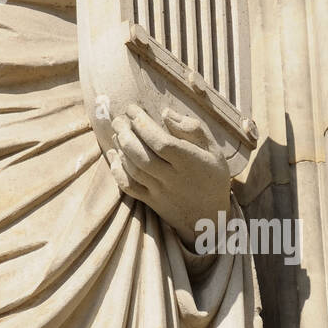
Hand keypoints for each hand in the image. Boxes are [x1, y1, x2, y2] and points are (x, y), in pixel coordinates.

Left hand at [105, 103, 230, 247]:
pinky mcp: (151, 202)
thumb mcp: (214, 150)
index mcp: (190, 163)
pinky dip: (118, 171)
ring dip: (121, 149)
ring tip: (117, 133)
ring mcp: (160, 192)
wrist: (210, 218)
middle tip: (118, 119)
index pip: (161, 142)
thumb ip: (193, 129)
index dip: (143, 124)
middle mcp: (173, 178)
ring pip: (134, 169)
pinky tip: (114, 155)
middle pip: (142, 155)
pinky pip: (129, 187)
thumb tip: (165, 112)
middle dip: (125, 134)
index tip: (132, 109)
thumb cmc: (213, 177)